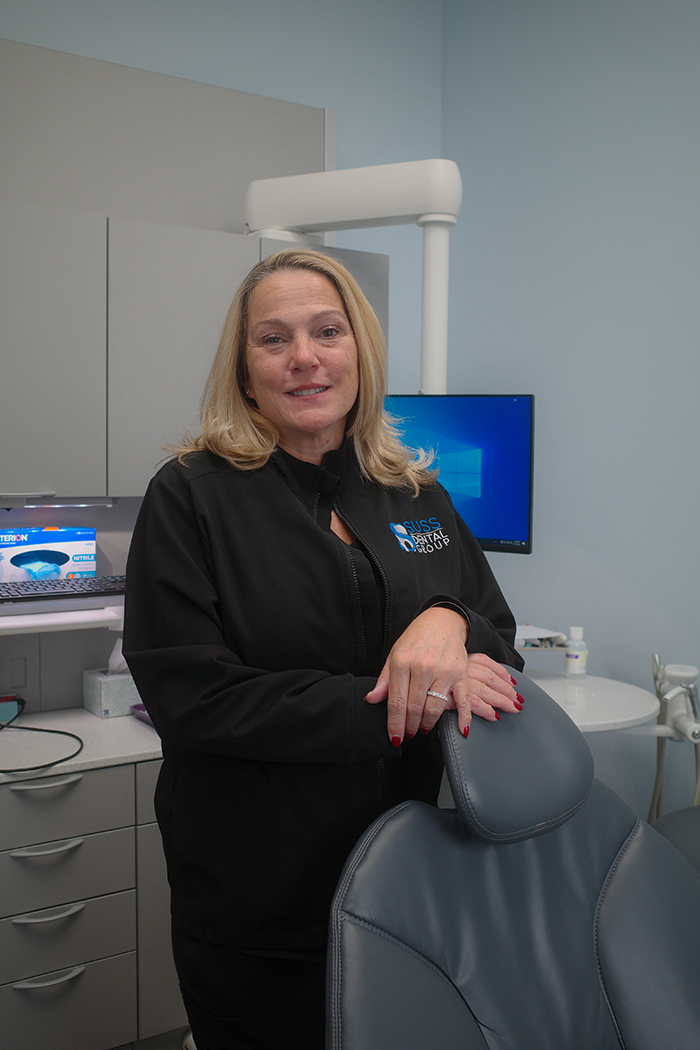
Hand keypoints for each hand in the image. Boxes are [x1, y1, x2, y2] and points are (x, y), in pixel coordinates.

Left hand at [364, 607, 521, 744]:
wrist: (442, 621)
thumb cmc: (416, 640)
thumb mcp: (394, 655)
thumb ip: (384, 680)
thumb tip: (371, 699)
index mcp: (402, 663)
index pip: (396, 702)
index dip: (395, 724)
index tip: (394, 738)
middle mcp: (423, 667)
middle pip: (414, 708)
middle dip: (409, 727)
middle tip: (408, 734)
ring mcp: (443, 671)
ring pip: (435, 708)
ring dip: (427, 724)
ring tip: (422, 728)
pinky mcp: (460, 673)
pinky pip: (464, 700)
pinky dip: (463, 718)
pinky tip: (461, 730)